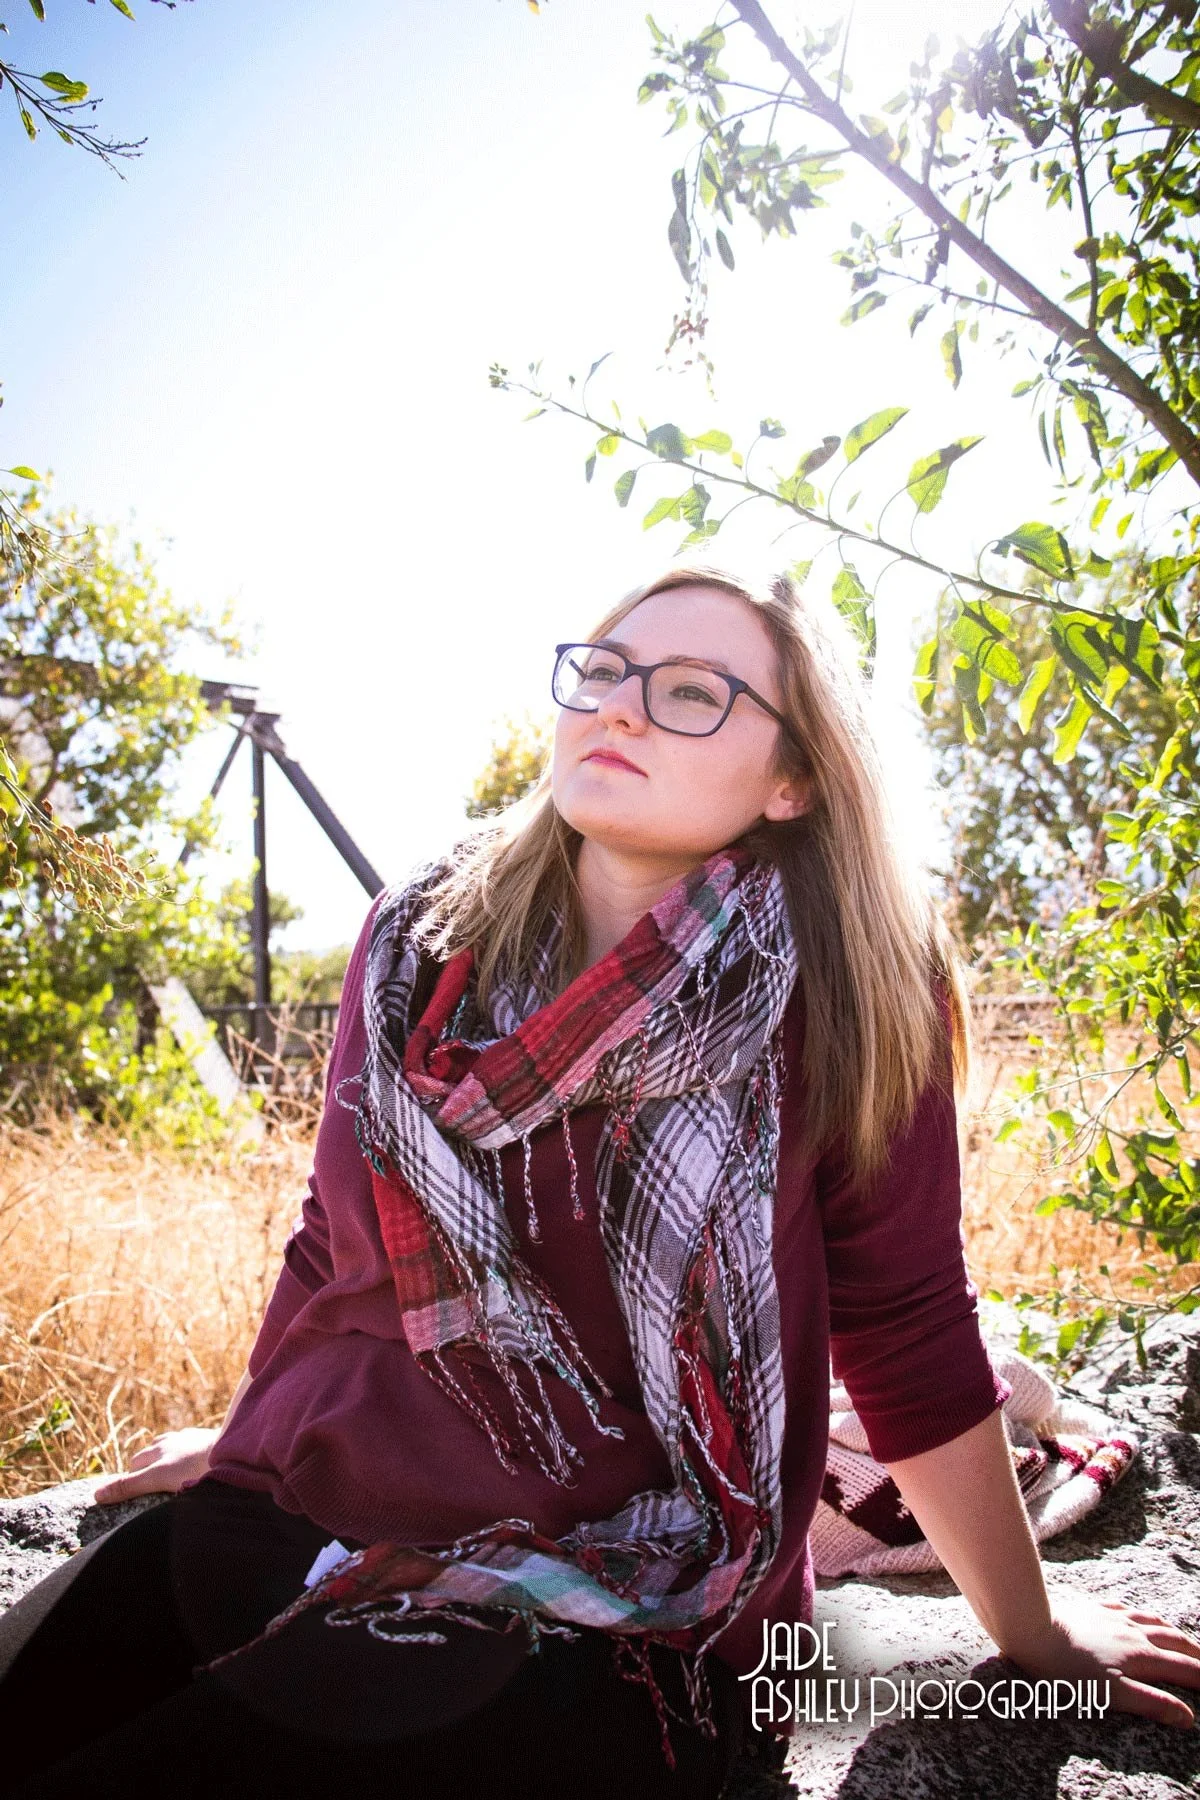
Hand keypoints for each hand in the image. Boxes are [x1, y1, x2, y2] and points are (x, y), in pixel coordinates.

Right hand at [92, 1428, 219, 1504]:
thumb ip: (129, 1486)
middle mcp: (174, 1440)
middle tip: (149, 1486)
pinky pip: (195, 1448)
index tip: (131, 1493)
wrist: (235, 1452)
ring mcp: (194, 1438)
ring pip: (174, 1447)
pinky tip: (198, 1468)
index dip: (131, 1479)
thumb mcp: (157, 1479)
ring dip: (169, 1458)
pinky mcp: (212, 1441)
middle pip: (152, 1453)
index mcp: (159, 1448)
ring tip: (172, 1476)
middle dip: (147, 1467)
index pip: (135, 1465)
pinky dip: (190, 1456)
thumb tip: (96, 1494)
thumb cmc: (196, 1467)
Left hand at [1003, 1589, 1199, 1729]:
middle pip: (1173, 1639)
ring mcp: (1112, 1616)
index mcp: (1141, 1656)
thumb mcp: (1112, 1694)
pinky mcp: (1092, 1608)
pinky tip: (1134, 1614)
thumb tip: (1187, 1716)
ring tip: (1180, 1637)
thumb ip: (1151, 1703)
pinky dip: (1139, 1614)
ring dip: (1171, 1630)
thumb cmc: (1069, 1670)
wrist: (1033, 1628)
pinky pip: (1124, 1608)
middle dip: (1194, 1651)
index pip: (1183, 1667)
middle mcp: (1132, 1632)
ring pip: (1151, 1620)